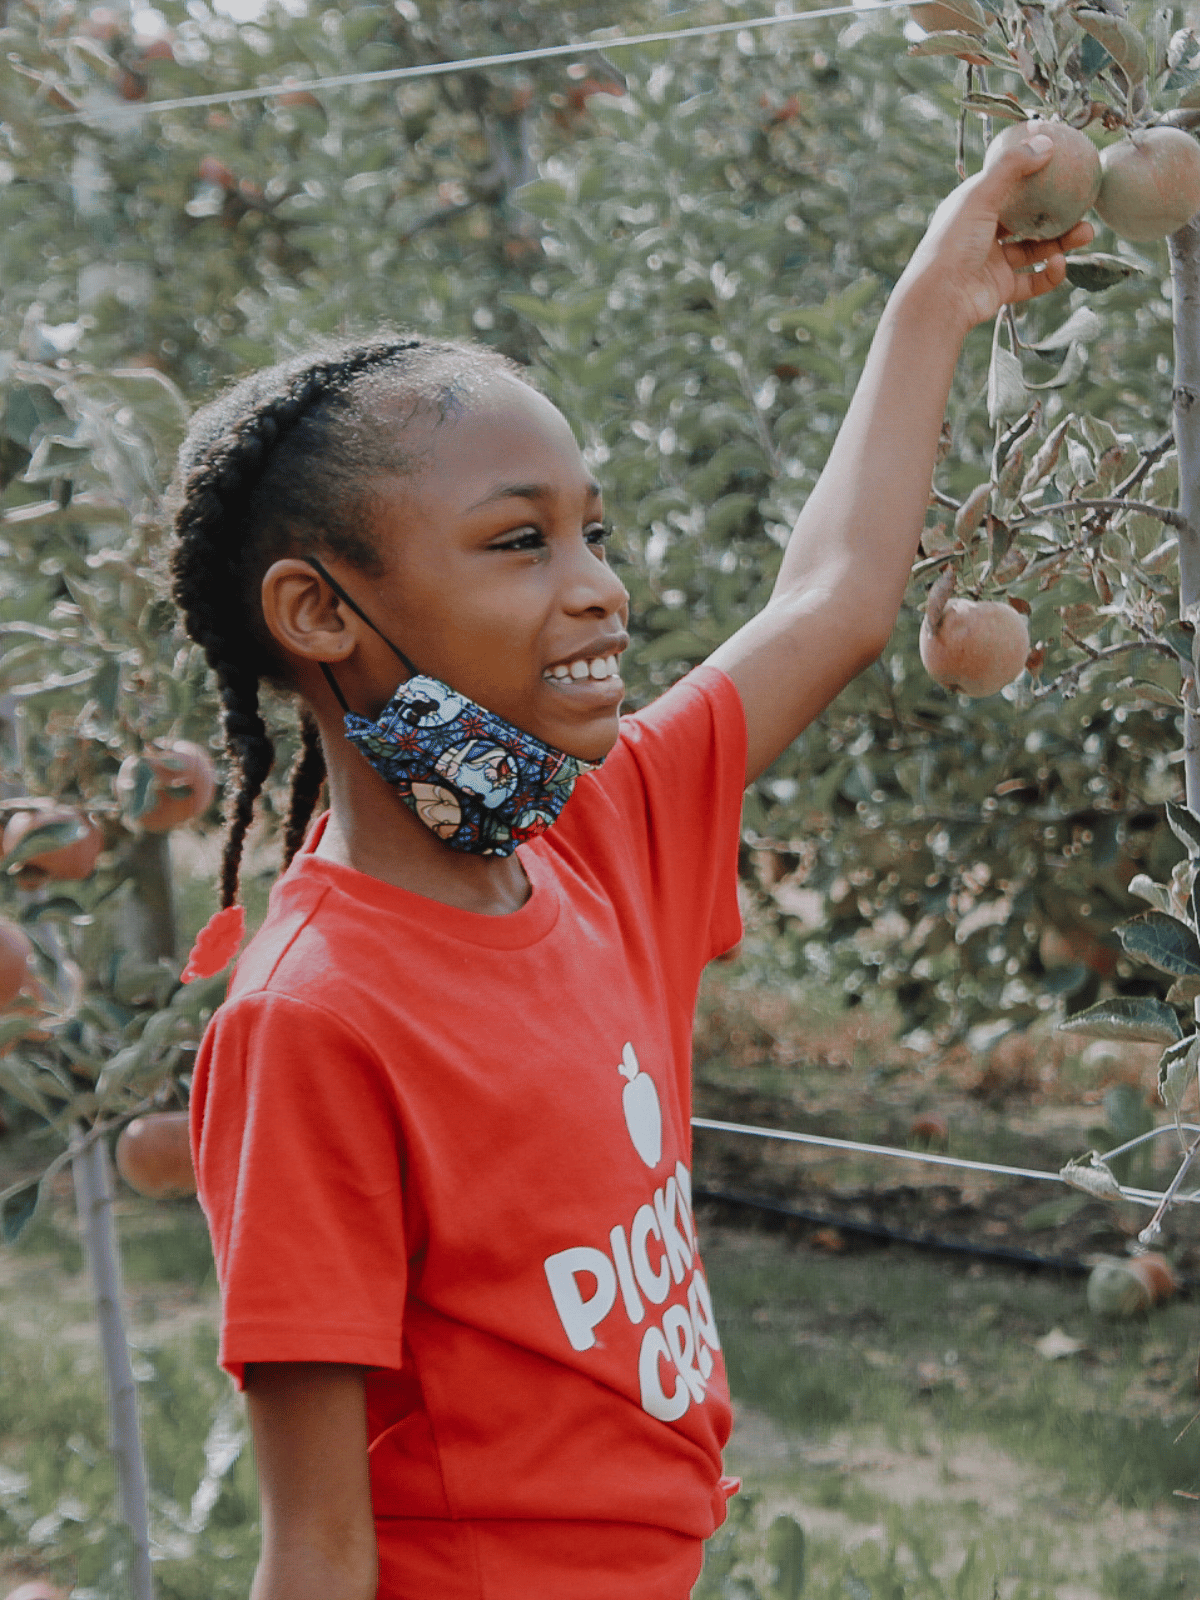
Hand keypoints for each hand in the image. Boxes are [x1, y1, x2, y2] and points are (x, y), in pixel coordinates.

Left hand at [896, 135, 1094, 334]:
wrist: (938, 300)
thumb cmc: (952, 244)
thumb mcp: (979, 196)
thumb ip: (1011, 167)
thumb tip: (1046, 141)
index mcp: (972, 207)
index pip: (1004, 184)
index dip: (1030, 172)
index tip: (1061, 161)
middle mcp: (982, 233)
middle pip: (1026, 217)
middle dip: (1056, 210)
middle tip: (1083, 202)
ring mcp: (991, 262)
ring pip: (1035, 249)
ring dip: (1062, 241)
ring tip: (1087, 232)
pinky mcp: (1000, 289)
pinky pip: (1033, 280)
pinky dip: (1050, 274)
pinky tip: (1060, 264)